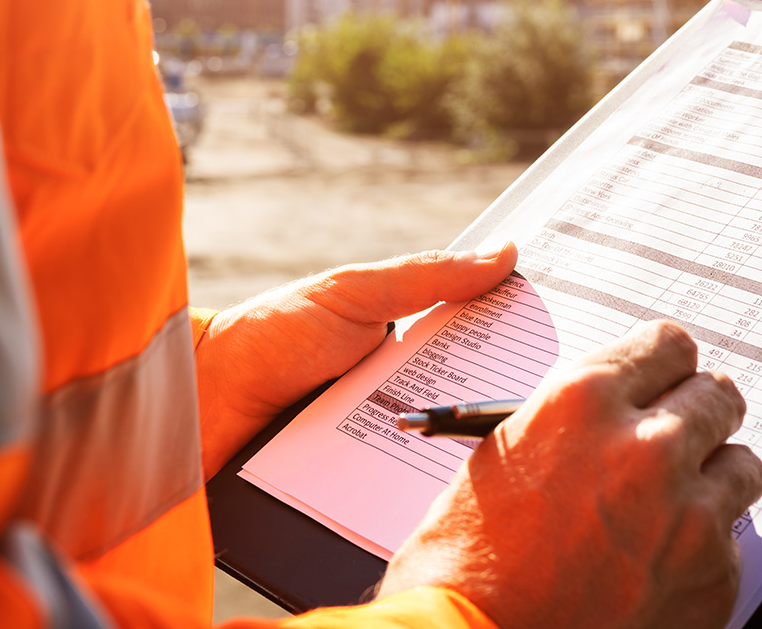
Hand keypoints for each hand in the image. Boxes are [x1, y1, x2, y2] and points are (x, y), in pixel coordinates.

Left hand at [193, 242, 517, 477]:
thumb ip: (427, 275)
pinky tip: (444, 509)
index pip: (480, 361)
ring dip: (463, 473)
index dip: (523, 363)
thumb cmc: (270, 334)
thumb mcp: (355, 293)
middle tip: (549, 422)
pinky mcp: (346, 502)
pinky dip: (415, 507)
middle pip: (467, 421)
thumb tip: (505, 252)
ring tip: (509, 474)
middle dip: (503, 424)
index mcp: (406, 353)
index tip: (572, 363)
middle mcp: (397, 407)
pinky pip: (391, 509)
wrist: (189, 402)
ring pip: (436, 472)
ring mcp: (373, 457)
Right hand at [380, 321, 761, 628]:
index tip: (667, 381)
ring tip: (670, 504)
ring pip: (741, 464)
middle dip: (699, 412)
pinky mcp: (711, 576)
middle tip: (681, 436)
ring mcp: (686, 514)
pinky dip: (703, 547)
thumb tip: (629, 400)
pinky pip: (732, 538)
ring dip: (712, 477)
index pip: (670, 344)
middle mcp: (646, 446)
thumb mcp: (510, 446)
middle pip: (717, 395)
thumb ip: (581, 412)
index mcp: (587, 398)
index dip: (666, 367)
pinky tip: (655, 561)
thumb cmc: (471, 554)